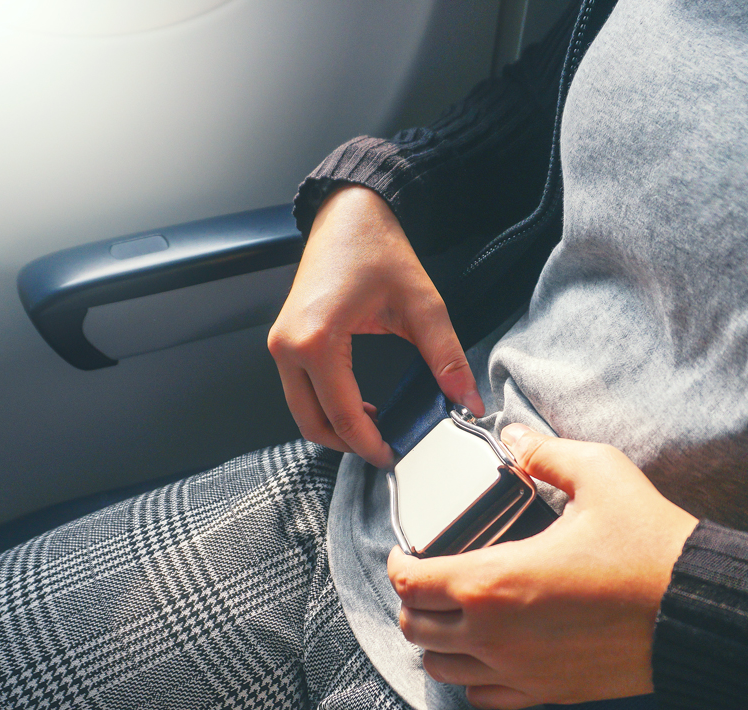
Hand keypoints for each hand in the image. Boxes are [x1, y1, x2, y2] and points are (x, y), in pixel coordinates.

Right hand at [268, 186, 483, 467]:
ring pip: (301, 411)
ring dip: (334, 428)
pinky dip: (324, 408)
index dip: (369, 445)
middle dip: (348, 445)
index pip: (342, 415)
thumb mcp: (423, 305)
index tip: (394, 456)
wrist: (349, 214)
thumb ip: (446, 356)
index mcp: (317, 340)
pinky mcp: (284, 340)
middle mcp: (288, 345)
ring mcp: (281, 344)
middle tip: (385, 450)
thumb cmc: (377, 248)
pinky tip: (357, 406)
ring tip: (375, 429)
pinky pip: (299, 391)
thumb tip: (466, 399)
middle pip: (312, 423)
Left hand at [388, 424, 698, 709]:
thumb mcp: (600, 474)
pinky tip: (489, 652)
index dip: (398, 562)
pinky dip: (472, 676)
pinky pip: (483, 698)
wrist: (698, 612)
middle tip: (429, 578)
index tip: (406, 550)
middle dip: (413, 601)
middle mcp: (493, 634)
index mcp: (493, 580)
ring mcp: (518, 671)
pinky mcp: (547, 692)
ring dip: (437, 641)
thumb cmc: (649, 544)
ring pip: (441, 669)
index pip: (409, 581)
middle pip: (415, 629)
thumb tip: (515, 437)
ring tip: (454, 615)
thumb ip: (546, 453)